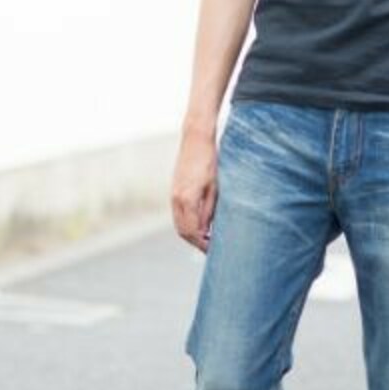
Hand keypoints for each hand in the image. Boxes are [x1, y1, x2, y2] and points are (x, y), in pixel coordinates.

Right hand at [172, 129, 217, 252]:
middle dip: (195, 242)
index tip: (213, 250)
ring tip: (207, 239)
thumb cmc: (210, 161)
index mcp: (187, 200)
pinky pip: (178, 214)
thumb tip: (207, 231)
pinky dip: (187, 223)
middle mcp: (176, 199)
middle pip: (182, 231)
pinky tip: (200, 224)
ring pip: (179, 224)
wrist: (195, 139)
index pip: (192, 232)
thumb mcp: (215, 188)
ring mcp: (173, 194)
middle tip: (211, 248)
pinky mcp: (174, 190)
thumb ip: (209, 211)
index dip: (202, 244)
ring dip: (191, 234)